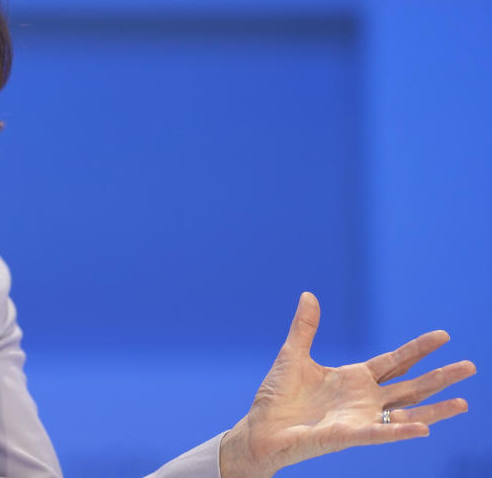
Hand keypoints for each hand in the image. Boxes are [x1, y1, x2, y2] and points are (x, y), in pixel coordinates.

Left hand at [220, 292, 475, 477]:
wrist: (260, 427)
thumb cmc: (277, 396)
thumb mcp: (293, 355)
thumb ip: (305, 327)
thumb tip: (308, 295)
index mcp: (353, 379)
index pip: (395, 361)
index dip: (419, 349)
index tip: (444, 336)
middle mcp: (363, 399)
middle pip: (410, 386)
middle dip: (440, 377)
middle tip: (470, 366)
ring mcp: (359, 419)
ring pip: (405, 412)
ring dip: (434, 409)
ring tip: (464, 402)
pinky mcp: (348, 436)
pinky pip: (379, 434)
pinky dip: (400, 431)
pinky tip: (424, 427)